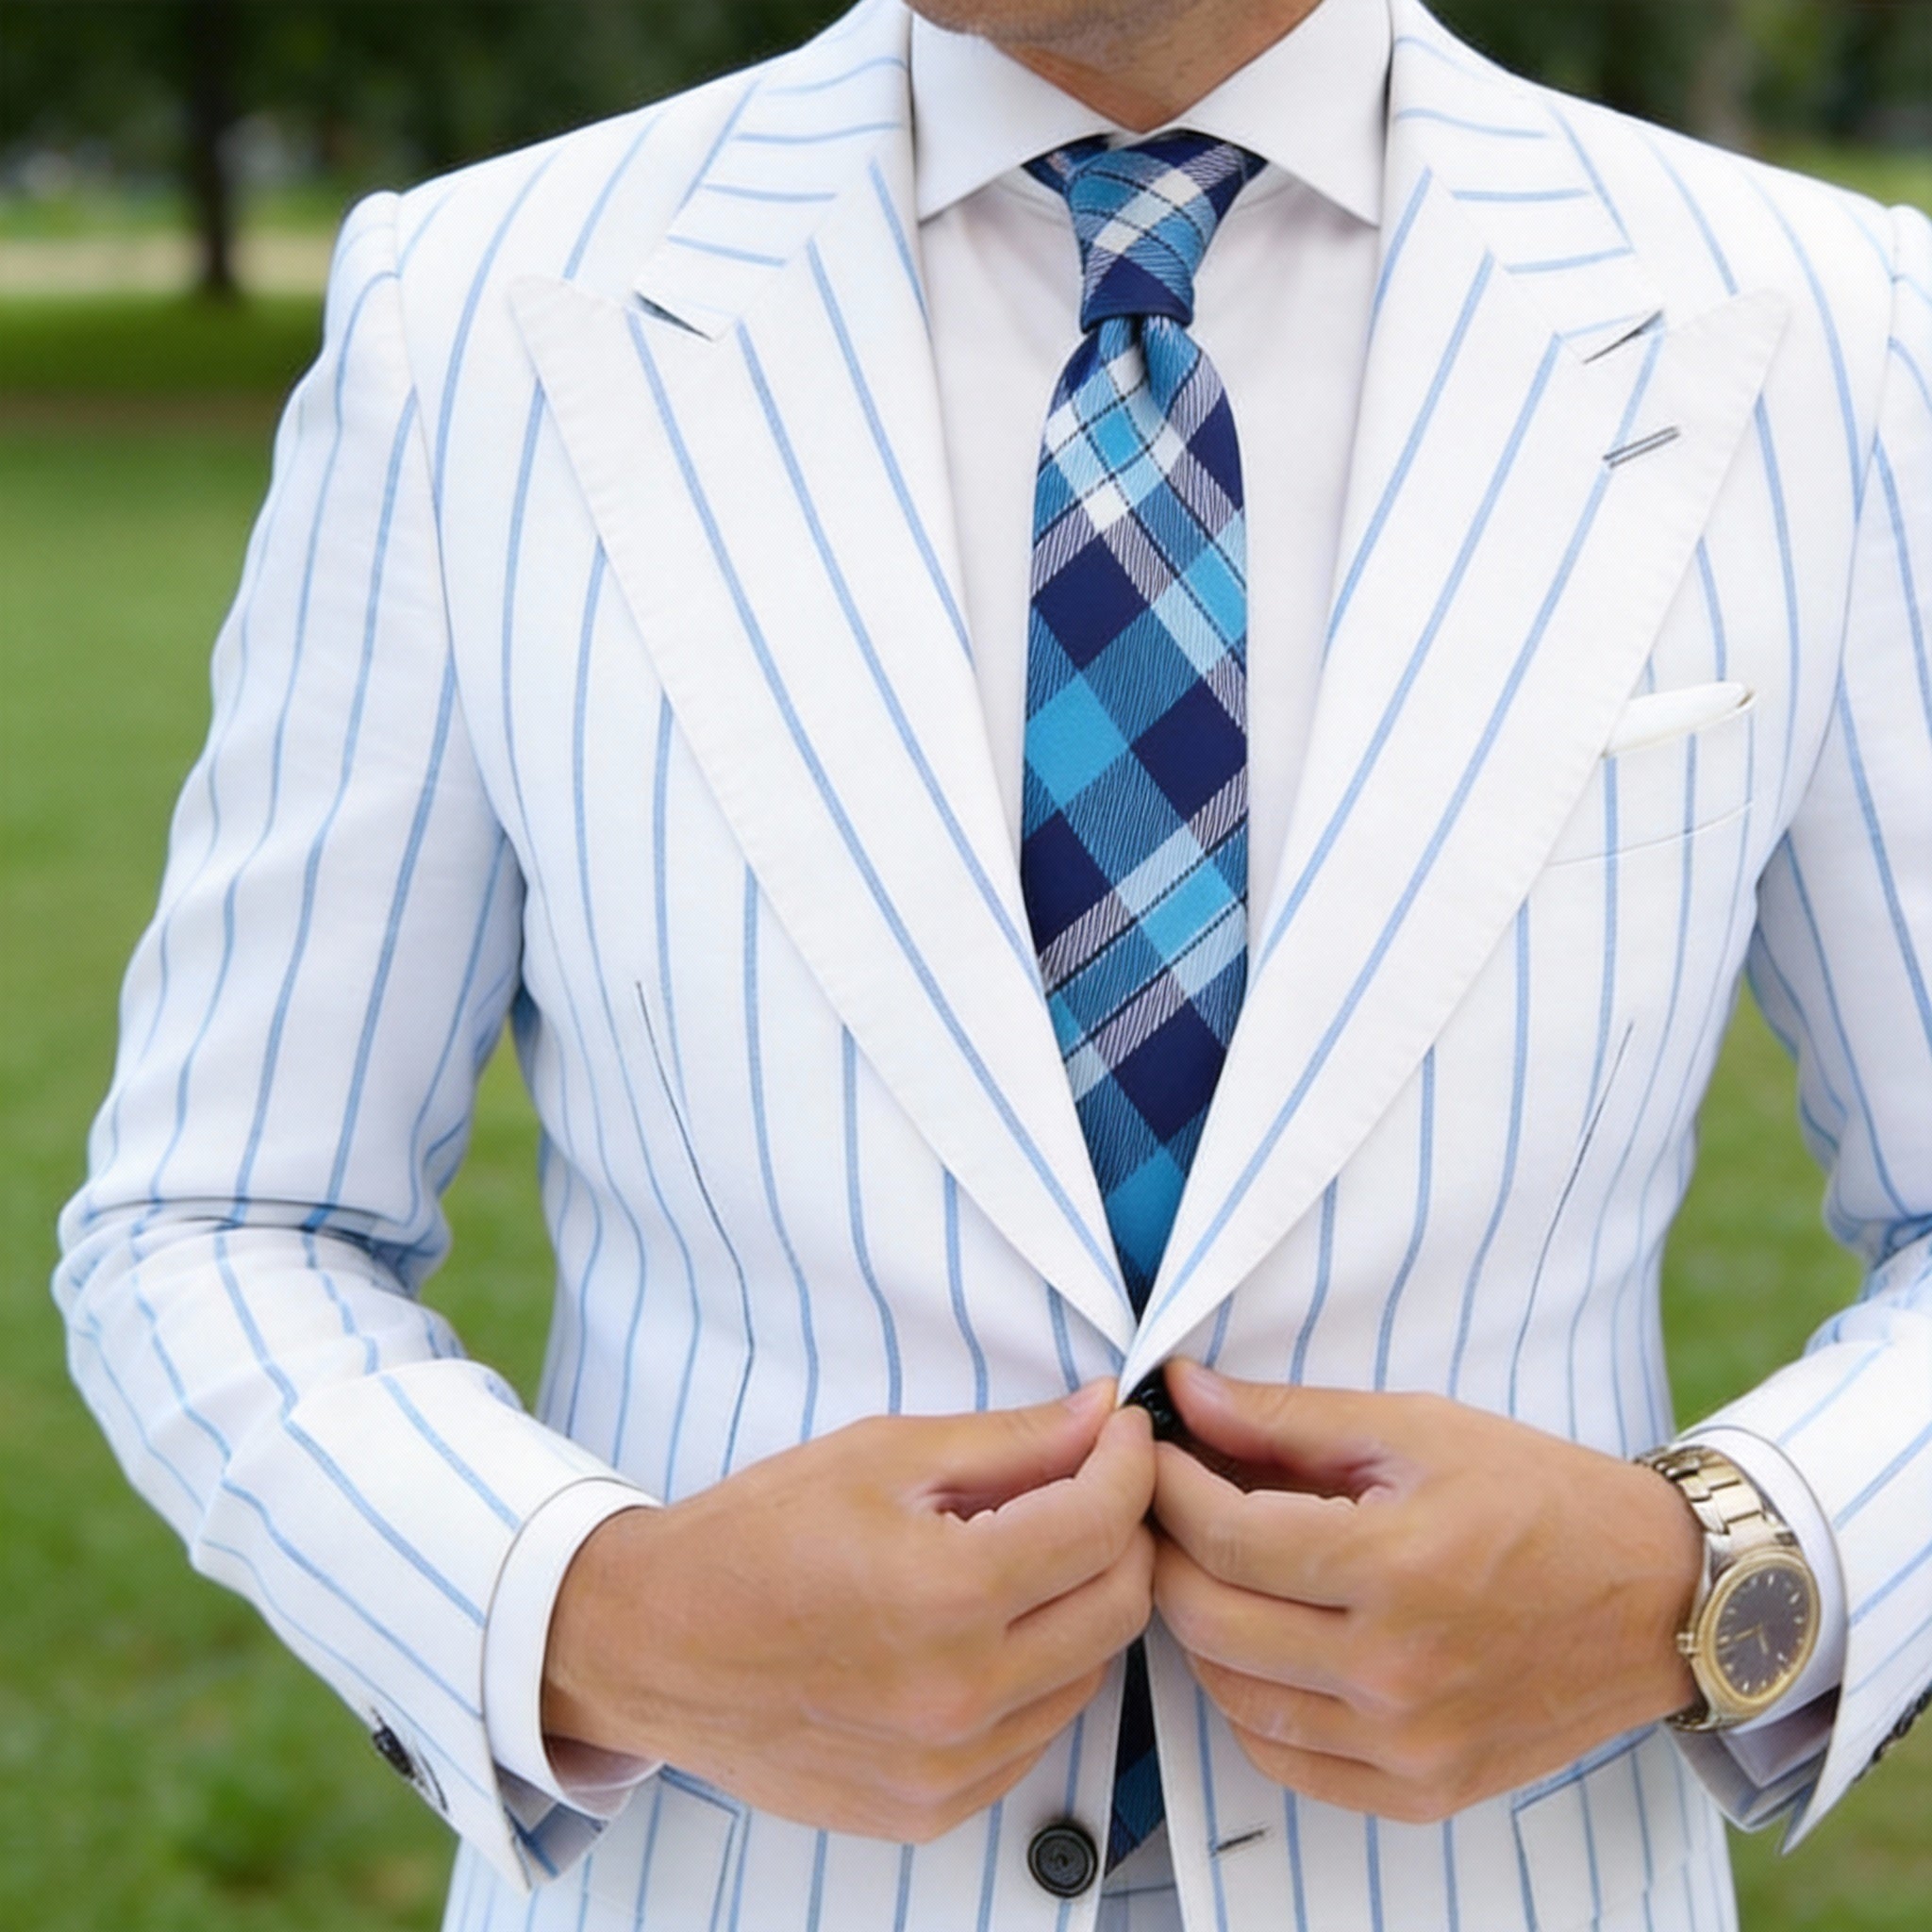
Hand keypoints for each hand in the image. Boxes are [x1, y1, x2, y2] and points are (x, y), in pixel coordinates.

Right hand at [543, 1383, 1155, 1841]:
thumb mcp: (881, 1455)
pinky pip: (1037, 1735)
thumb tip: (1100, 1416)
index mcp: (946, 1592)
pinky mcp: (931, 1809)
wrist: (653, 1644)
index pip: (1102, 1523)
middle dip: (1124, 1530)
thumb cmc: (754, 1538)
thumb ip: (1009, 1440)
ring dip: (1084, 1603)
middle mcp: (959, 1694)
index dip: (1130, 1462)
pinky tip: (990, 1628)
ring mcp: (948, 1767)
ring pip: (1090, 1674)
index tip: (1122, 1433)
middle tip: (1090, 1485)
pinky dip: (1039, 1674)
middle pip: (1120, 1605)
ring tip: (1030, 1555)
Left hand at [1150, 1361, 1701, 1822]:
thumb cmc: (1540, 1497)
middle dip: (1166, 1552)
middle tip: (1163, 1506)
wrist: (1658, 1596)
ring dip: (1199, 1628)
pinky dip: (1249, 1704)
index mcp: (1398, 1568)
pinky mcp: (1423, 1791)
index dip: (1168, 1489)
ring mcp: (1409, 1745)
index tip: (1152, 1453)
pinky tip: (1258, 1646)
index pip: (1226, 1539)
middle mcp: (1398, 1672)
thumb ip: (1289, 1418)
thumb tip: (1185, 1393)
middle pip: (1211, 1621)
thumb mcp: (1417, 1428)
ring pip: (1234, 1697)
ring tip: (1209, 1568)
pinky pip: (1287, 1760)